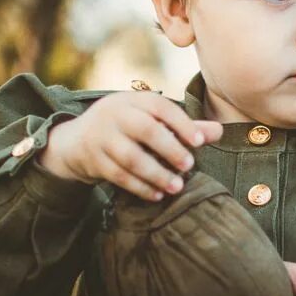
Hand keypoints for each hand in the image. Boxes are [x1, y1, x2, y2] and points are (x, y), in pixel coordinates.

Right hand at [36, 91, 221, 200]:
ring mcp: (102, 136)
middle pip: (145, 130)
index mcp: (134, 100)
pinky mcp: (93, 159)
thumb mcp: (150, 119)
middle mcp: (115, 114)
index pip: (160, 106)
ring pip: (131, 157)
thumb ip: (184, 126)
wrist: (77, 140)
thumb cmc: (126, 127)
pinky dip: (140, 187)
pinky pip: (118, 175)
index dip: (182, 123)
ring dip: (156, 174)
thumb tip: (219, 131)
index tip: (200, 142)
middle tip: (189, 166)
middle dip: (170, 149)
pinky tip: (158, 194)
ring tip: (177, 187)